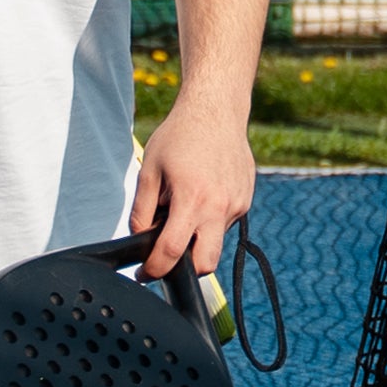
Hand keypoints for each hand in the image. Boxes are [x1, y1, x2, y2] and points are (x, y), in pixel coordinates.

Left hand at [133, 95, 259, 275]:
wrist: (215, 111)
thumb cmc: (180, 136)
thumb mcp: (150, 171)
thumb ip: (142, 210)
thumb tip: (141, 238)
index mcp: (192, 200)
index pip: (172, 252)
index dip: (154, 270)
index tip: (145, 275)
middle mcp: (219, 207)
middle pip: (205, 264)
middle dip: (185, 270)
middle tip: (167, 258)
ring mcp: (237, 205)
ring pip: (215, 242)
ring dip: (198, 239)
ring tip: (185, 207)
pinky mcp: (245, 200)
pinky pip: (225, 224)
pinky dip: (210, 221)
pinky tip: (202, 194)